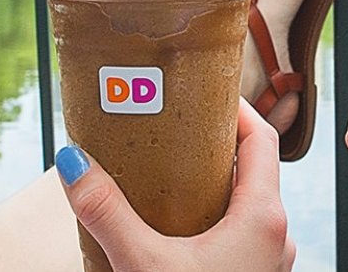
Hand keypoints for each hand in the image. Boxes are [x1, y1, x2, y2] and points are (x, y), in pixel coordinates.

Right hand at [56, 99, 295, 271]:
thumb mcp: (140, 263)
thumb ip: (105, 211)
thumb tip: (72, 162)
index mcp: (263, 216)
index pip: (262, 139)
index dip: (236, 109)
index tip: (204, 91)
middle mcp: (276, 234)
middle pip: (257, 169)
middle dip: (219, 145)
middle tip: (179, 128)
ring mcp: (268, 260)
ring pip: (251, 204)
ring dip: (220, 183)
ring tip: (176, 172)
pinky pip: (244, 233)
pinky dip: (218, 217)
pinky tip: (181, 225)